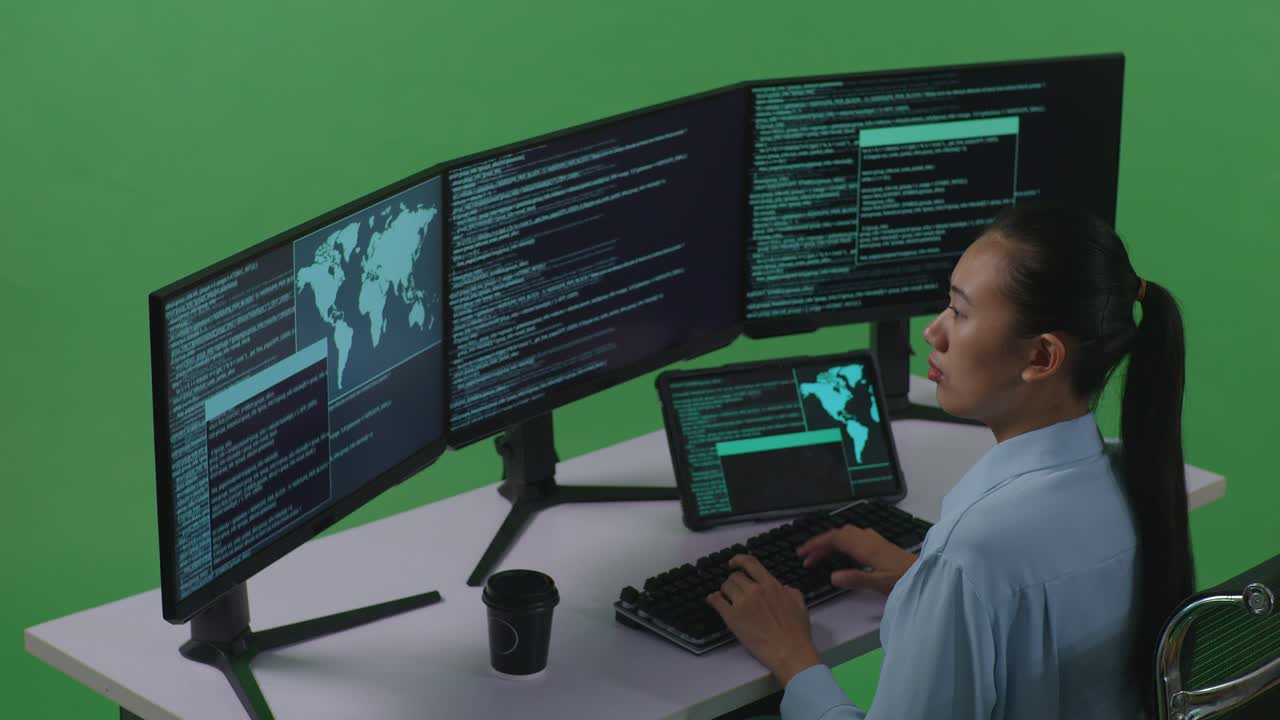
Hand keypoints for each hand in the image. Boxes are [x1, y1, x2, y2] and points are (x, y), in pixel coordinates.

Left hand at [706, 555, 821, 685]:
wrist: (789, 651)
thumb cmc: (797, 632)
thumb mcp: (799, 604)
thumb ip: (790, 591)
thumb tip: (783, 588)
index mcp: (770, 585)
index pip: (750, 563)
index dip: (738, 559)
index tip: (733, 563)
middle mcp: (754, 590)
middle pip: (735, 576)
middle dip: (734, 581)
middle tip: (735, 590)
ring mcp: (742, 603)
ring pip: (725, 587)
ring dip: (725, 591)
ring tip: (727, 598)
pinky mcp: (732, 617)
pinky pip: (716, 601)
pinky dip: (713, 599)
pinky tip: (713, 601)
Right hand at [796, 525, 917, 595]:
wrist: (928, 573)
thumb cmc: (905, 579)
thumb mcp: (880, 583)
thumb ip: (856, 579)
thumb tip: (831, 577)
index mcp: (865, 546)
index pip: (834, 538)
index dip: (816, 544)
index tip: (802, 553)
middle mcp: (867, 539)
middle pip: (838, 535)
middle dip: (820, 544)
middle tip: (806, 558)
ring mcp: (874, 540)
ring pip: (846, 535)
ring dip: (830, 544)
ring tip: (819, 558)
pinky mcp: (879, 545)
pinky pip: (853, 538)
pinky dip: (841, 544)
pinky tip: (841, 555)